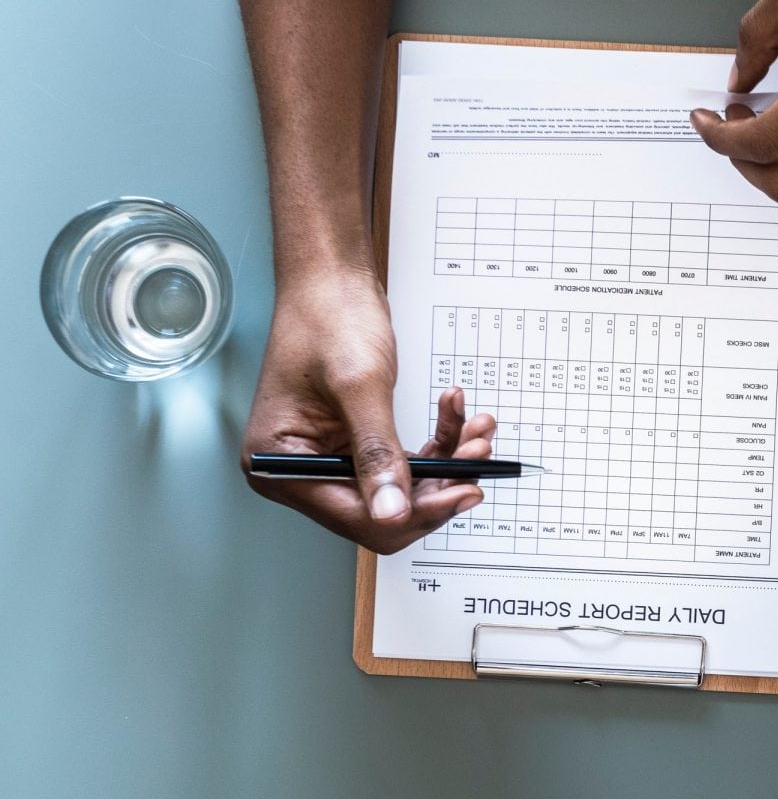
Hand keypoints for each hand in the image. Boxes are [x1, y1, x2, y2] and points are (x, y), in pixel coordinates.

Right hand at [240, 267, 493, 552]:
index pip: (356, 518)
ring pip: (404, 486)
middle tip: (478, 457)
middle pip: (384, 510)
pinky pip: (405, 460)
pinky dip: (438, 442)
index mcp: (279, 464)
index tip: (463, 491)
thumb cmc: (328, 317)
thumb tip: (393, 513)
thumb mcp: (359, 387)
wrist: (331, 280)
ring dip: (447, 461)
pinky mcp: (356, 443)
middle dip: (438, 484)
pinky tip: (457, 416)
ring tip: (476, 430)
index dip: (415, 511)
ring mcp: (329, 457)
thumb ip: (377, 453)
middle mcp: (301, 469)